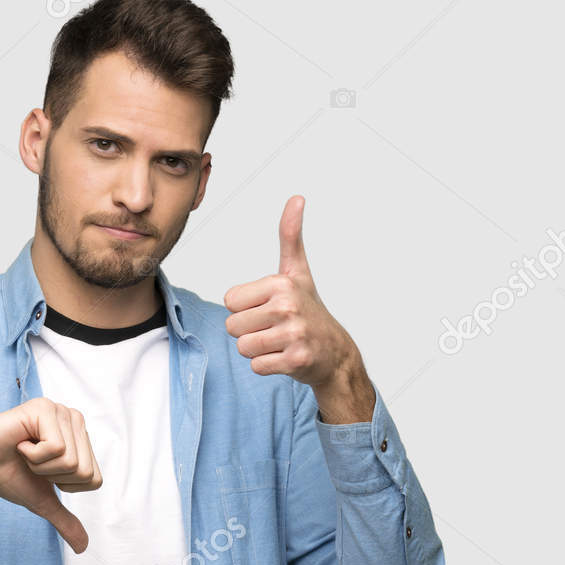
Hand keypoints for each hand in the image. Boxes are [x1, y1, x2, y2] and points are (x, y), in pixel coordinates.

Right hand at [0, 397, 102, 553]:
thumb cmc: (8, 476)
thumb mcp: (43, 502)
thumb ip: (65, 520)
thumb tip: (83, 548)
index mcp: (80, 439)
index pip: (94, 480)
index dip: (65, 486)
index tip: (43, 472)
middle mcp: (75, 420)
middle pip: (85, 471)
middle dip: (53, 476)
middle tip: (32, 462)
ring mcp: (60, 411)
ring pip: (71, 461)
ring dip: (41, 466)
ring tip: (25, 452)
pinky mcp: (44, 408)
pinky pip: (56, 448)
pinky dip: (33, 456)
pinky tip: (20, 443)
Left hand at [223, 196, 373, 419]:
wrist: (334, 352)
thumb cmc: (309, 310)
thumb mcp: (298, 272)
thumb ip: (290, 236)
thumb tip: (297, 198)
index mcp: (281, 283)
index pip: (229, 301)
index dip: (244, 309)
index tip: (267, 309)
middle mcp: (288, 306)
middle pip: (232, 327)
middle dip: (248, 331)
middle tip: (273, 328)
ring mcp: (293, 334)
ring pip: (243, 348)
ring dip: (257, 350)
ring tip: (278, 342)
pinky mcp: (296, 360)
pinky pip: (257, 366)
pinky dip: (267, 365)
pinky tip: (284, 357)